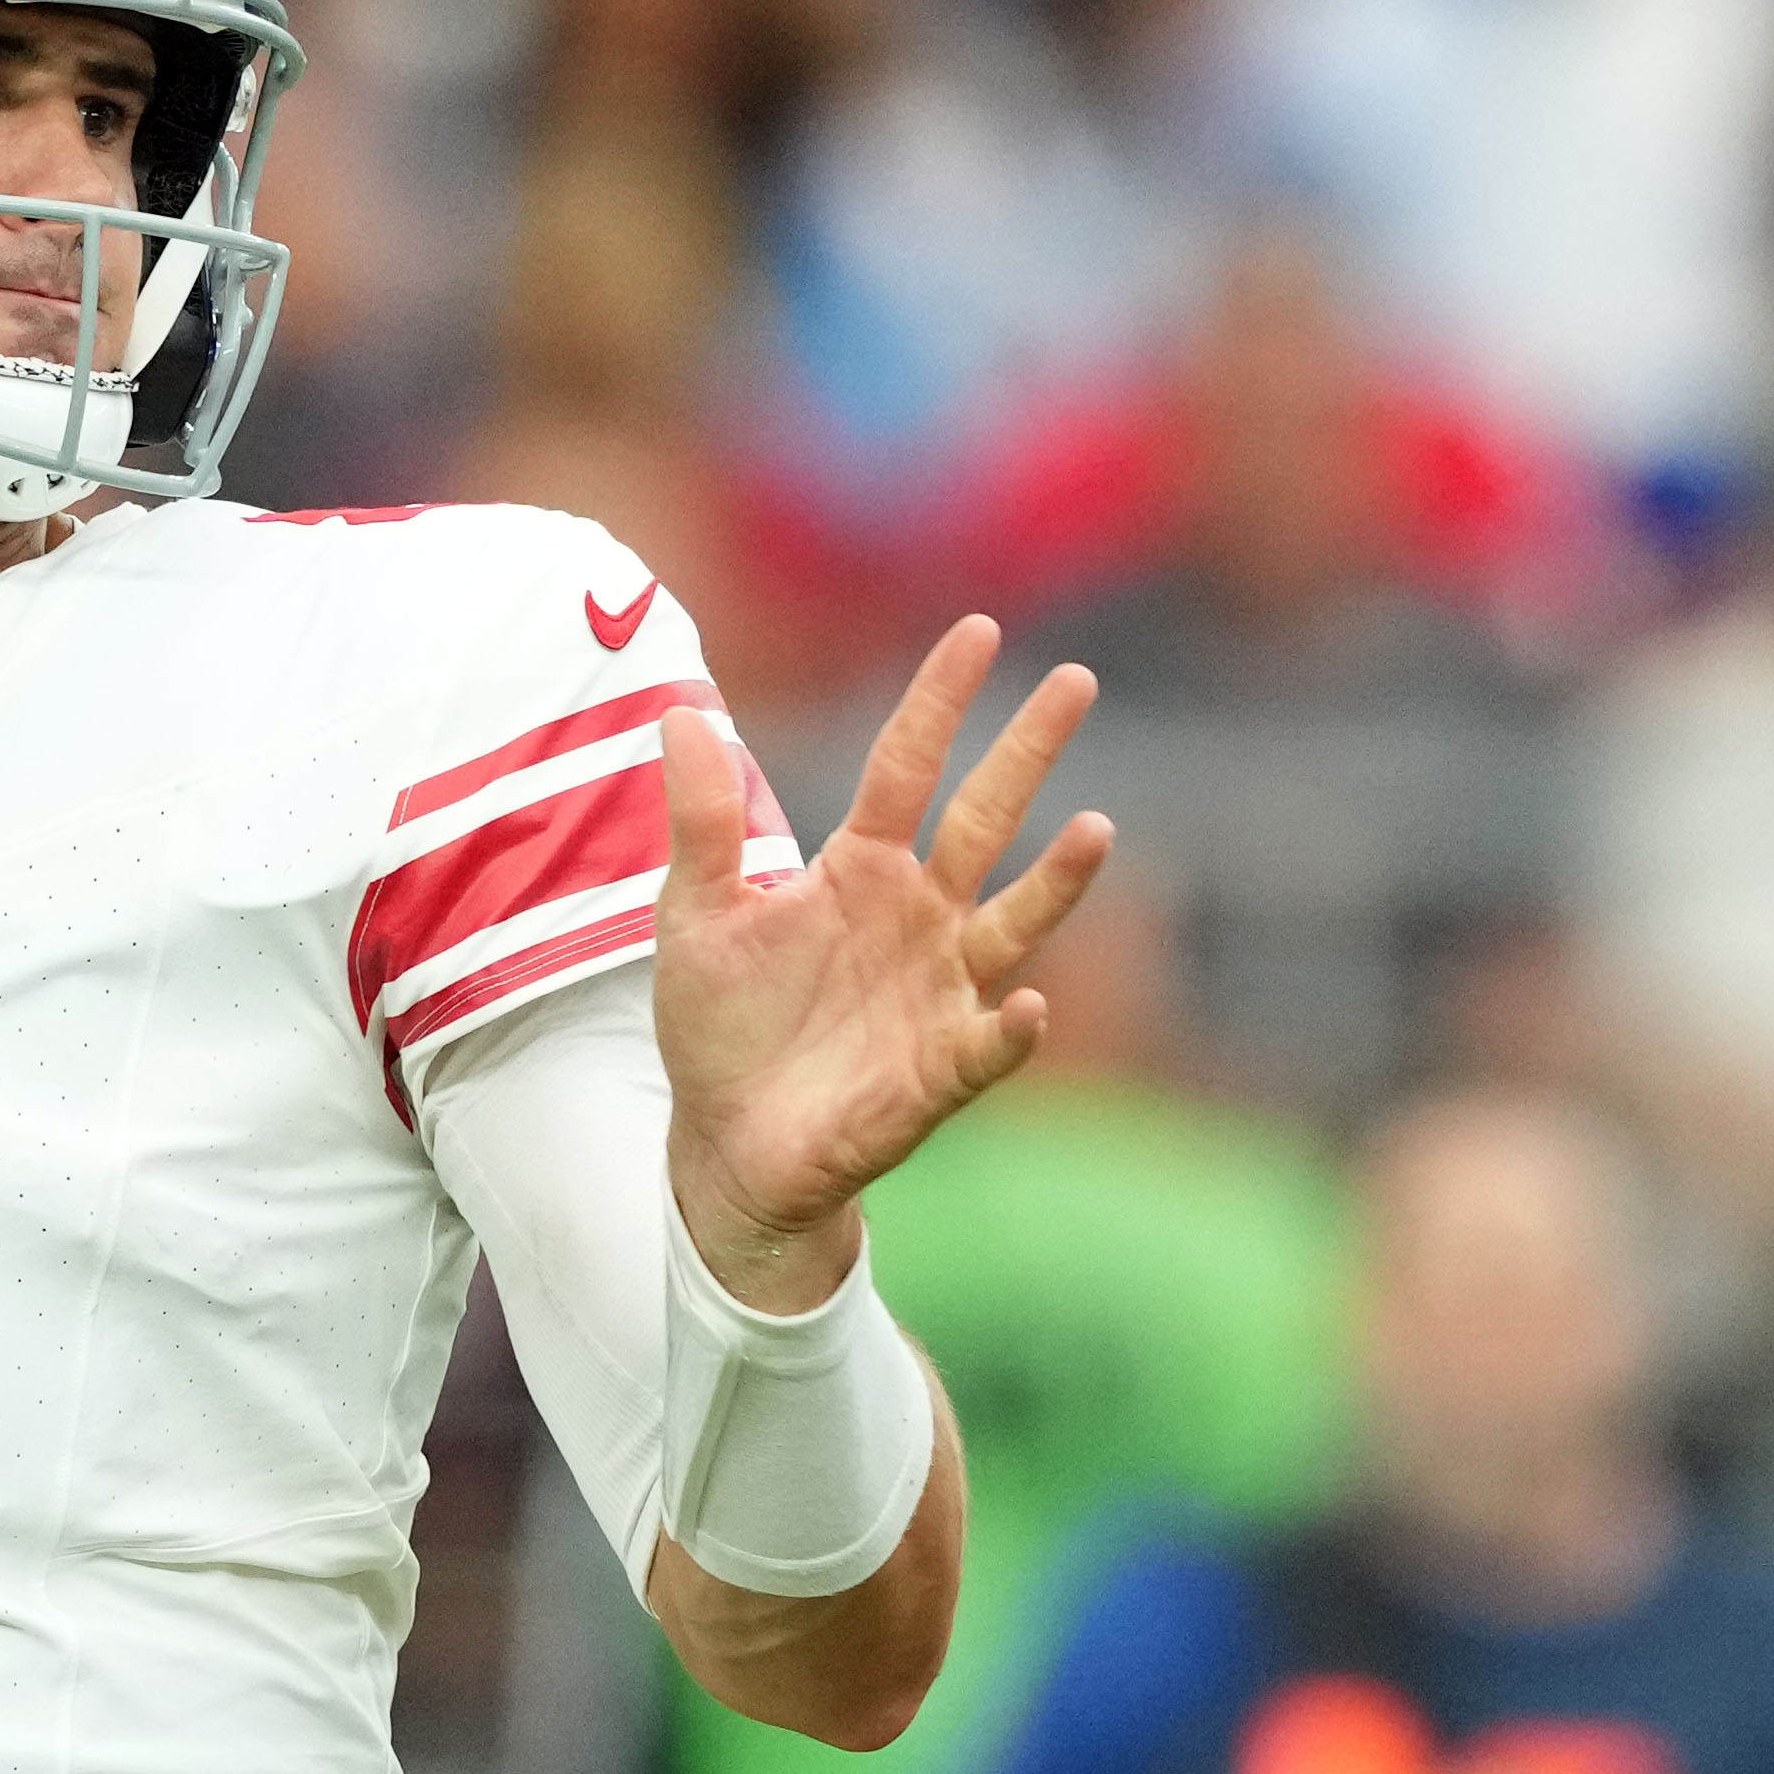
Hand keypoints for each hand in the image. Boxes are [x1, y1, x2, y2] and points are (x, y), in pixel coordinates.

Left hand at [654, 615, 1111, 1309]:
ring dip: (1055, 882)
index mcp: (859, 868)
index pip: (906, 765)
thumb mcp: (696, 914)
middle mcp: (917, 917)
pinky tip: (1028, 1005)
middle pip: (982, 819)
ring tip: (1094, 828)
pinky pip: (986, 1043)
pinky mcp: (940, 1069)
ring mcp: (939, 990)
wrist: (727, 1143)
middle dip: (1027, 753)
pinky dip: (1010, 1028)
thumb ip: (702, 821)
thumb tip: (678, 713)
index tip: (979, 630)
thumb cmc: (722, 1024)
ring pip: (1011, 922)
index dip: (938, 700)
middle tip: (1076, 679)